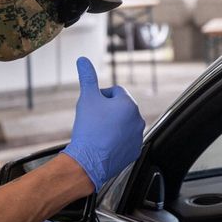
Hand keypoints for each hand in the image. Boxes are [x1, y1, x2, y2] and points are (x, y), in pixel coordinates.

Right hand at [62, 57, 144, 189]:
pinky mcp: (134, 151)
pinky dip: (116, 140)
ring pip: (122, 124)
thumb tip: (83, 60)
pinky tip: (104, 144)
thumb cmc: (88, 129)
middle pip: (119, 108)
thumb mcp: (86, 98)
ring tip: (98, 133)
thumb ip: (87, 77)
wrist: (88, 161)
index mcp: (129, 104)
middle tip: (93, 121)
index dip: (100, 97)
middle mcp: (138, 119)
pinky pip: (125, 140)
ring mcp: (138, 136)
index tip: (92, 108)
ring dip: (112, 125)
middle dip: (107, 111)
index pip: (114, 91)